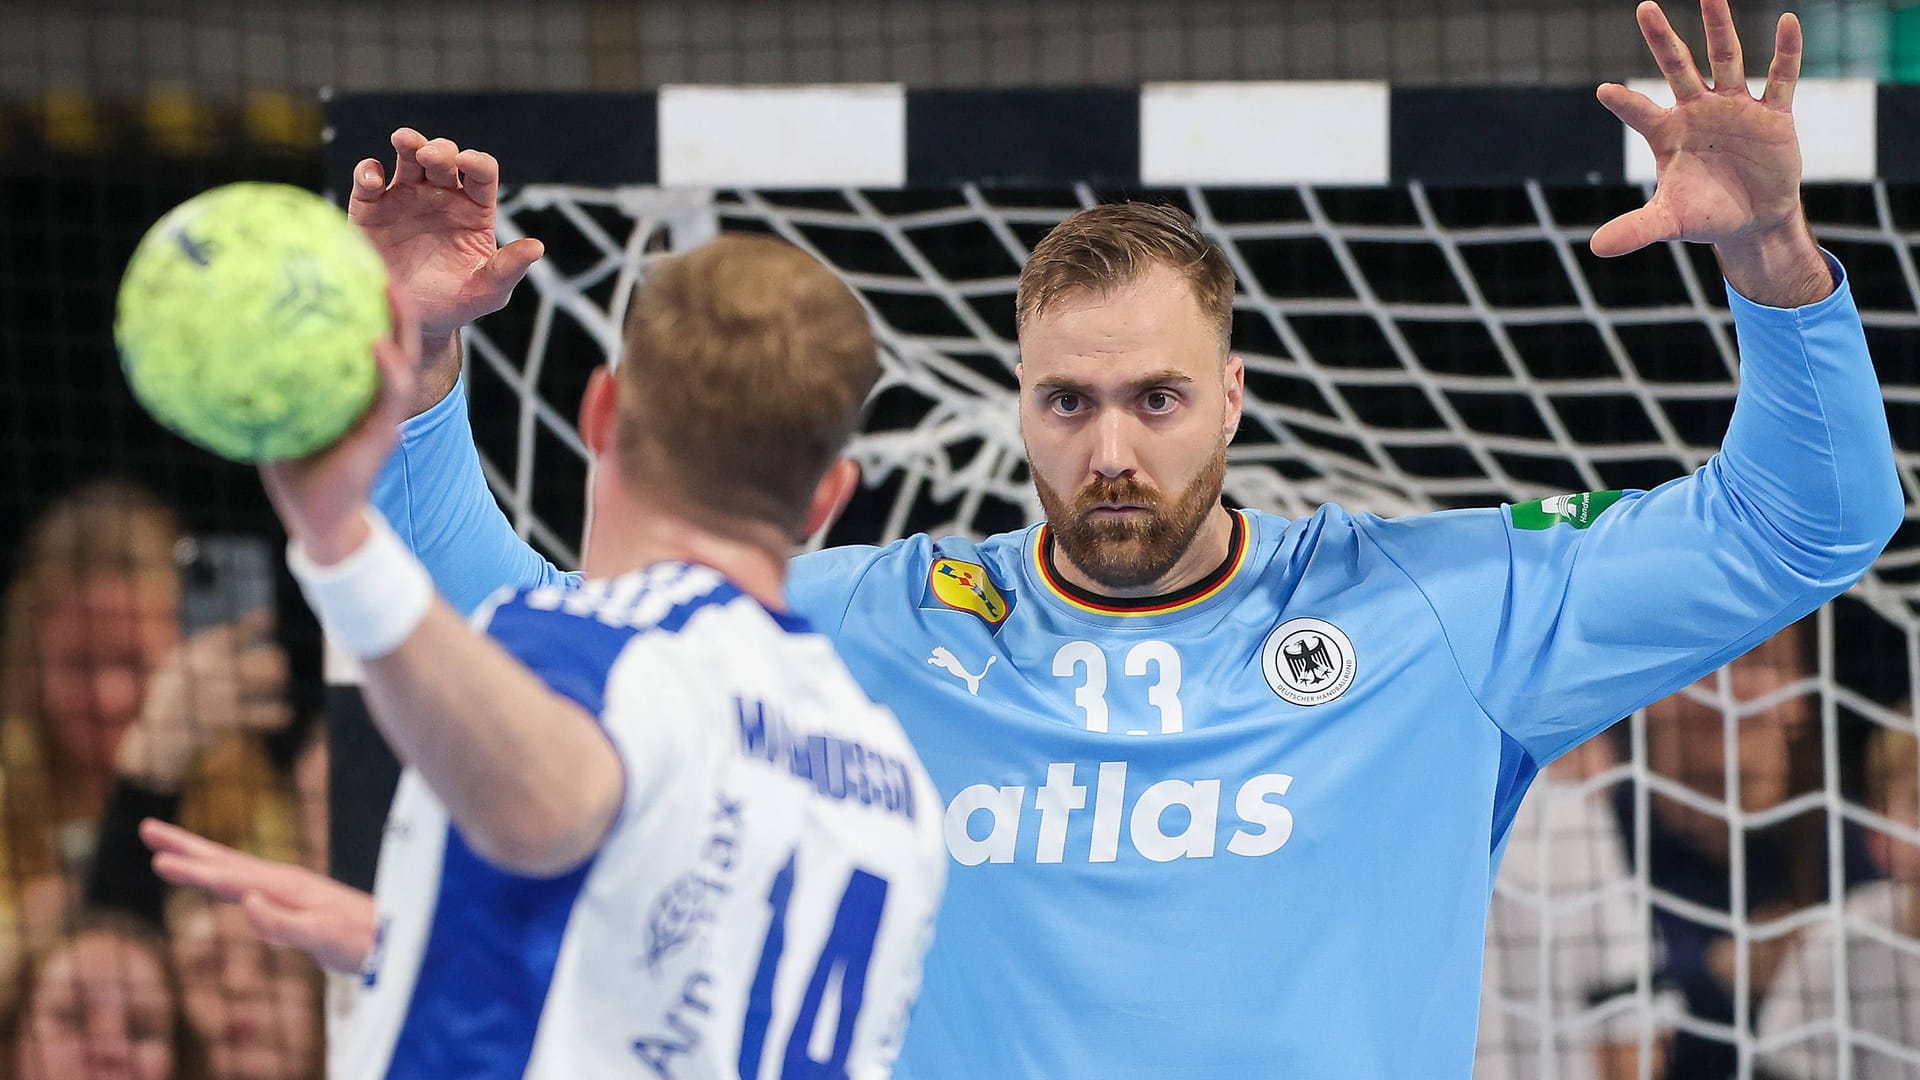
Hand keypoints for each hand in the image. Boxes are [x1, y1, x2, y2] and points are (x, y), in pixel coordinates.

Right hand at [116, 610, 291, 790]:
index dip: (246, 628)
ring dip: (264, 683)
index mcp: (181, 659)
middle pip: (230, 661)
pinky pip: (242, 716)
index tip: (270, 620)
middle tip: (281, 662)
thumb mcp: (184, 672)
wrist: (153, 745)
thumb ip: (213, 653)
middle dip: (259, 660)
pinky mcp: (203, 725)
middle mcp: (185, 676)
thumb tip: (259, 625)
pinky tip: (284, 714)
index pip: (217, 638)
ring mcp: (192, 700)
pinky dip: (266, 714)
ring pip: (237, 687)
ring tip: (284, 680)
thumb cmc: (180, 704)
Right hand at [142, 819, 375, 973]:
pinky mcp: (292, 899)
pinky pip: (246, 882)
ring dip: (199, 856)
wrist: (396, 938)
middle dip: (185, 846)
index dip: (193, 871)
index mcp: (285, 887)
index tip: (157, 861)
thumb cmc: (360, 941)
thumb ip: (283, 923)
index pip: (229, 877)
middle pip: (225, 859)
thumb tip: (245, 901)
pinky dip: (220, 876)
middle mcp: (283, 880)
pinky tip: (212, 880)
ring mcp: (287, 887)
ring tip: (165, 850)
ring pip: (233, 867)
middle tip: (145, 827)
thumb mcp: (322, 937)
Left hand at [259, 286, 420, 562]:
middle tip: (374, 259)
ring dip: (401, 323)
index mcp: (351, 391)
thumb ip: (255, 388)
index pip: (362, 336)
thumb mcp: (268, 423)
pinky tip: (376, 344)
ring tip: (391, 289)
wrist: (319, 521)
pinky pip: (390, 394)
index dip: (360, 303)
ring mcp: (382, 414)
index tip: (347, 262)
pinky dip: (388, 368)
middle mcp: (372, 397)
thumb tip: (208, 351)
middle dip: (389, 300)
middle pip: (390, 337)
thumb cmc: (293, 474)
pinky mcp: (384, 433)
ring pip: (402, 358)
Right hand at [350, 128, 544, 413]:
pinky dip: (369, 171)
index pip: (482, 174)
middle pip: (445, 157)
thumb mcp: (487, 291)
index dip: (476, 163)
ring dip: (408, 143)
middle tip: (432, 156)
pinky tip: (373, 177)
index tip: (469, 163)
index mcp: (474, 209)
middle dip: (440, 150)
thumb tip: (538, 248)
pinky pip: (368, 179)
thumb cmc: (456, 303)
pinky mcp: (371, 208)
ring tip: (404, 141)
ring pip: (408, 157)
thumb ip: (509, 268)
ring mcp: (405, 197)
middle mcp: (441, 195)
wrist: (413, 321)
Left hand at [1593, 0, 1804, 257]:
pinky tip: (1788, 21)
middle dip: (1662, 40)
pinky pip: (1780, 78)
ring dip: (1718, 27)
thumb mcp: (1669, 222)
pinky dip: (1786, 51)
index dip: (1624, 103)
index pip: (1640, 112)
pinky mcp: (1773, 116)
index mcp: (1668, 133)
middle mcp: (1698, 112)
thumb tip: (1596, 248)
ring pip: (1726, 59)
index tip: (1603, 92)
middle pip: (1677, 67)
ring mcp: (1736, 108)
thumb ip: (1636, 228)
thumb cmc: (1704, 214)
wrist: (1752, 220)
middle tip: (1644, 7)